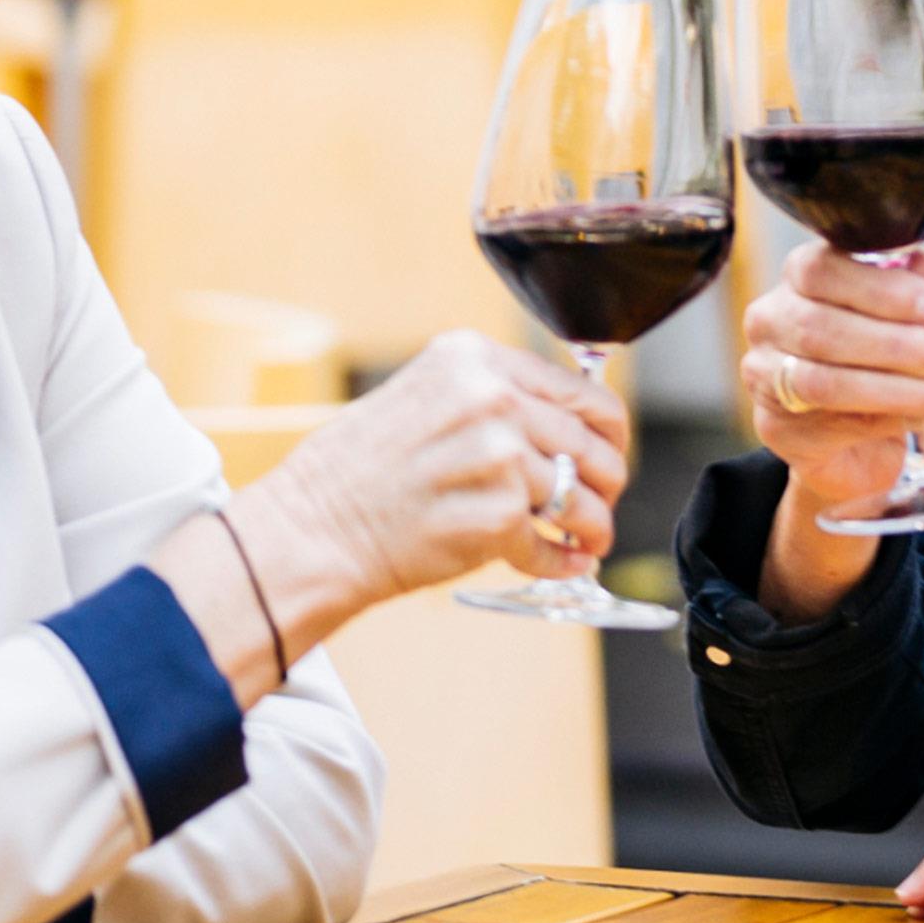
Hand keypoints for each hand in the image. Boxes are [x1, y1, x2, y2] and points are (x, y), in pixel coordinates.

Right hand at [265, 329, 630, 604]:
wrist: (313, 527)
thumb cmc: (360, 469)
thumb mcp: (427, 395)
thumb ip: (494, 397)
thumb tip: (566, 425)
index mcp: (475, 359)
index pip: (582, 391)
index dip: (609, 431)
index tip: (610, 452)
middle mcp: (490, 399)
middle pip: (591, 446)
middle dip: (606, 483)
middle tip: (599, 504)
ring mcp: (496, 457)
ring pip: (580, 499)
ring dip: (591, 527)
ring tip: (587, 540)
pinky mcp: (496, 517)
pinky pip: (552, 545)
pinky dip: (562, 561)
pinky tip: (562, 562)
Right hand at [741, 242, 923, 510]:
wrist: (852, 441)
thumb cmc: (874, 362)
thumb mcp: (901, 318)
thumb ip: (911, 292)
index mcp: (797, 281)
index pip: (821, 270)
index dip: (882, 289)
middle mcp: (770, 323)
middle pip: (821, 328)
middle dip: (899, 344)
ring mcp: (765, 377)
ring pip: (827, 382)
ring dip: (903, 388)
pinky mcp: (777, 428)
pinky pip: (839, 425)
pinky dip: (898, 420)